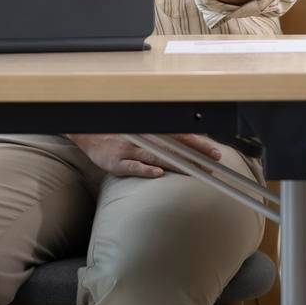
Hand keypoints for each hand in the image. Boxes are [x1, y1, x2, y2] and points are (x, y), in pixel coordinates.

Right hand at [68, 133, 222, 178]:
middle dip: (194, 154)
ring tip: (193, 170)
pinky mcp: (117, 162)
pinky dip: (145, 169)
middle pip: (173, 146)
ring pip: (157, 157)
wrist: (89, 136)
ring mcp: (131, 150)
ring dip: (177, 164)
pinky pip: (133, 166)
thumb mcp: (142, 132)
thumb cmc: (119, 135)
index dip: (198, 144)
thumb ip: (162, 137)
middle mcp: (144, 139)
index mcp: (151, 131)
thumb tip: (188, 141)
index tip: (215, 152)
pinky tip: (157, 173)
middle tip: (213, 162)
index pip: (180, 136)